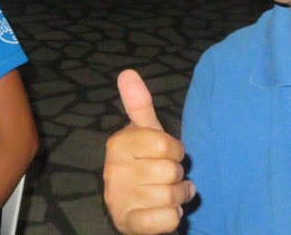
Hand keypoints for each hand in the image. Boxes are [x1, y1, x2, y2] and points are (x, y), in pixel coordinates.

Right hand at [103, 69, 194, 234]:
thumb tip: (127, 72)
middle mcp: (113, 170)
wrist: (135, 211)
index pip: (166, 144)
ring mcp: (118, 198)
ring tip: (166, 195)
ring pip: (172, 196)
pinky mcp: (128, 223)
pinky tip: (163, 213)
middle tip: (166, 178)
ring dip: (177, 198)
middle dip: (177, 177)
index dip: (175, 152)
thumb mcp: (145, 135)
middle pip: (171, 170)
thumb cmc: (145, 166)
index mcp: (118, 143)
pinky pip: (167, 218)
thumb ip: (139, 105)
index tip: (167, 155)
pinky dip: (173, 217)